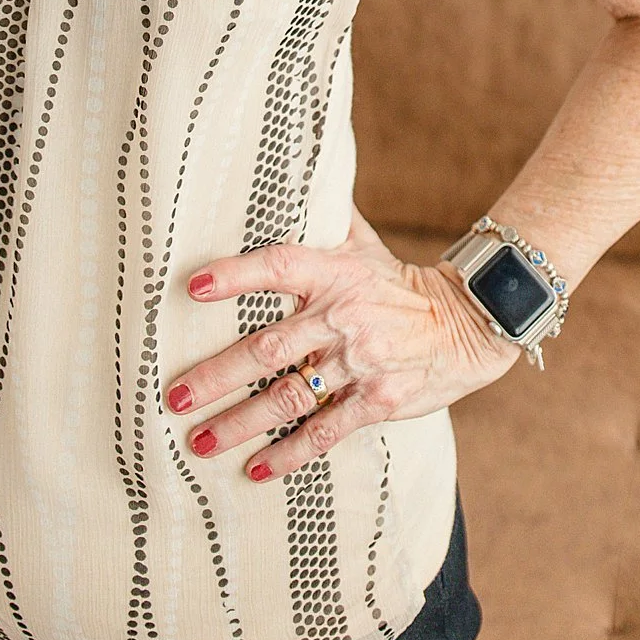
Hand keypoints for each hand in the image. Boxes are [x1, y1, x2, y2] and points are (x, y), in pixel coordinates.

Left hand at [164, 206, 520, 483]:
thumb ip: (326, 217)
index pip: (276, 266)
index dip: (234, 275)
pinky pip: (324, 431)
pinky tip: (254, 469)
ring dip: (239, 422)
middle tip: (175, 395)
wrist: (465, 325)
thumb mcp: (364, 244)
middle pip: (267, 348)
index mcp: (332, 273)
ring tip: (198, 440)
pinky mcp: (376, 401)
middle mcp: (340, 317)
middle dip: (216, 375)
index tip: (192, 287)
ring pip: (287, 397)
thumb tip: (297, 170)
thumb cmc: (399, 284)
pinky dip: (289, 453)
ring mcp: (357, 362)